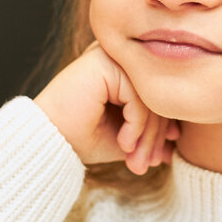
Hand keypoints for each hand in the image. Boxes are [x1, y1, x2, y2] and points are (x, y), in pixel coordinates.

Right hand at [33, 43, 178, 174]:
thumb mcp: (123, 137)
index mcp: (122, 69)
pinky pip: (137, 96)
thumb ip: (148, 133)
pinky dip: (136, 125)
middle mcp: (117, 57)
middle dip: (155, 136)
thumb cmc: (78, 138)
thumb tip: (176, 142)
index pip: (156, 94)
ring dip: (147, 136)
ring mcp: (110, 56)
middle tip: (150, 165)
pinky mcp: (104, 63)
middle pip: (155, 95)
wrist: (44, 143)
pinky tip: (125, 143)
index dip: (163, 127)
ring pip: (150, 97)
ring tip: (137, 161)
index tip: (162, 156)